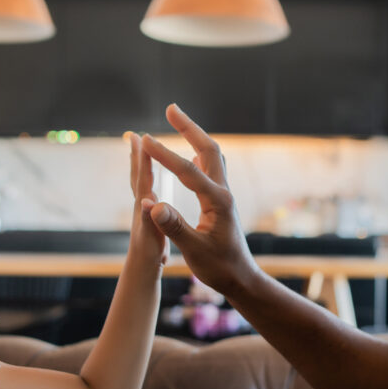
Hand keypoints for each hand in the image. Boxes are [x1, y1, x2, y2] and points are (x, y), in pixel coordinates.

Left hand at [126, 132, 168, 268]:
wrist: (141, 271)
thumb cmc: (149, 256)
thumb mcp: (153, 238)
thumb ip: (150, 219)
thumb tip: (146, 201)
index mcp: (144, 208)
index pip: (143, 177)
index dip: (143, 158)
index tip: (141, 137)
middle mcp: (141, 206)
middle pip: (137, 175)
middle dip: (136, 155)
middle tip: (132, 136)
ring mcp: (144, 211)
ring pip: (141, 183)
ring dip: (140, 165)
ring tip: (141, 153)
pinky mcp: (149, 217)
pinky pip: (149, 192)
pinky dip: (150, 182)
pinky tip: (153, 183)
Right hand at [140, 104, 259, 296]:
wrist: (242, 279)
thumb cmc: (219, 268)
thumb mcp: (195, 250)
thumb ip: (174, 226)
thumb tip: (152, 205)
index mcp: (217, 201)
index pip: (187, 171)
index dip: (164, 155)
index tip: (145, 139)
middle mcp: (223, 192)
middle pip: (208, 149)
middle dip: (189, 127)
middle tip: (171, 108)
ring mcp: (224, 195)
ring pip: (211, 156)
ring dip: (194, 136)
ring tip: (178, 120)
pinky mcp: (221, 201)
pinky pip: (211, 168)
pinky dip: (199, 153)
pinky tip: (191, 153)